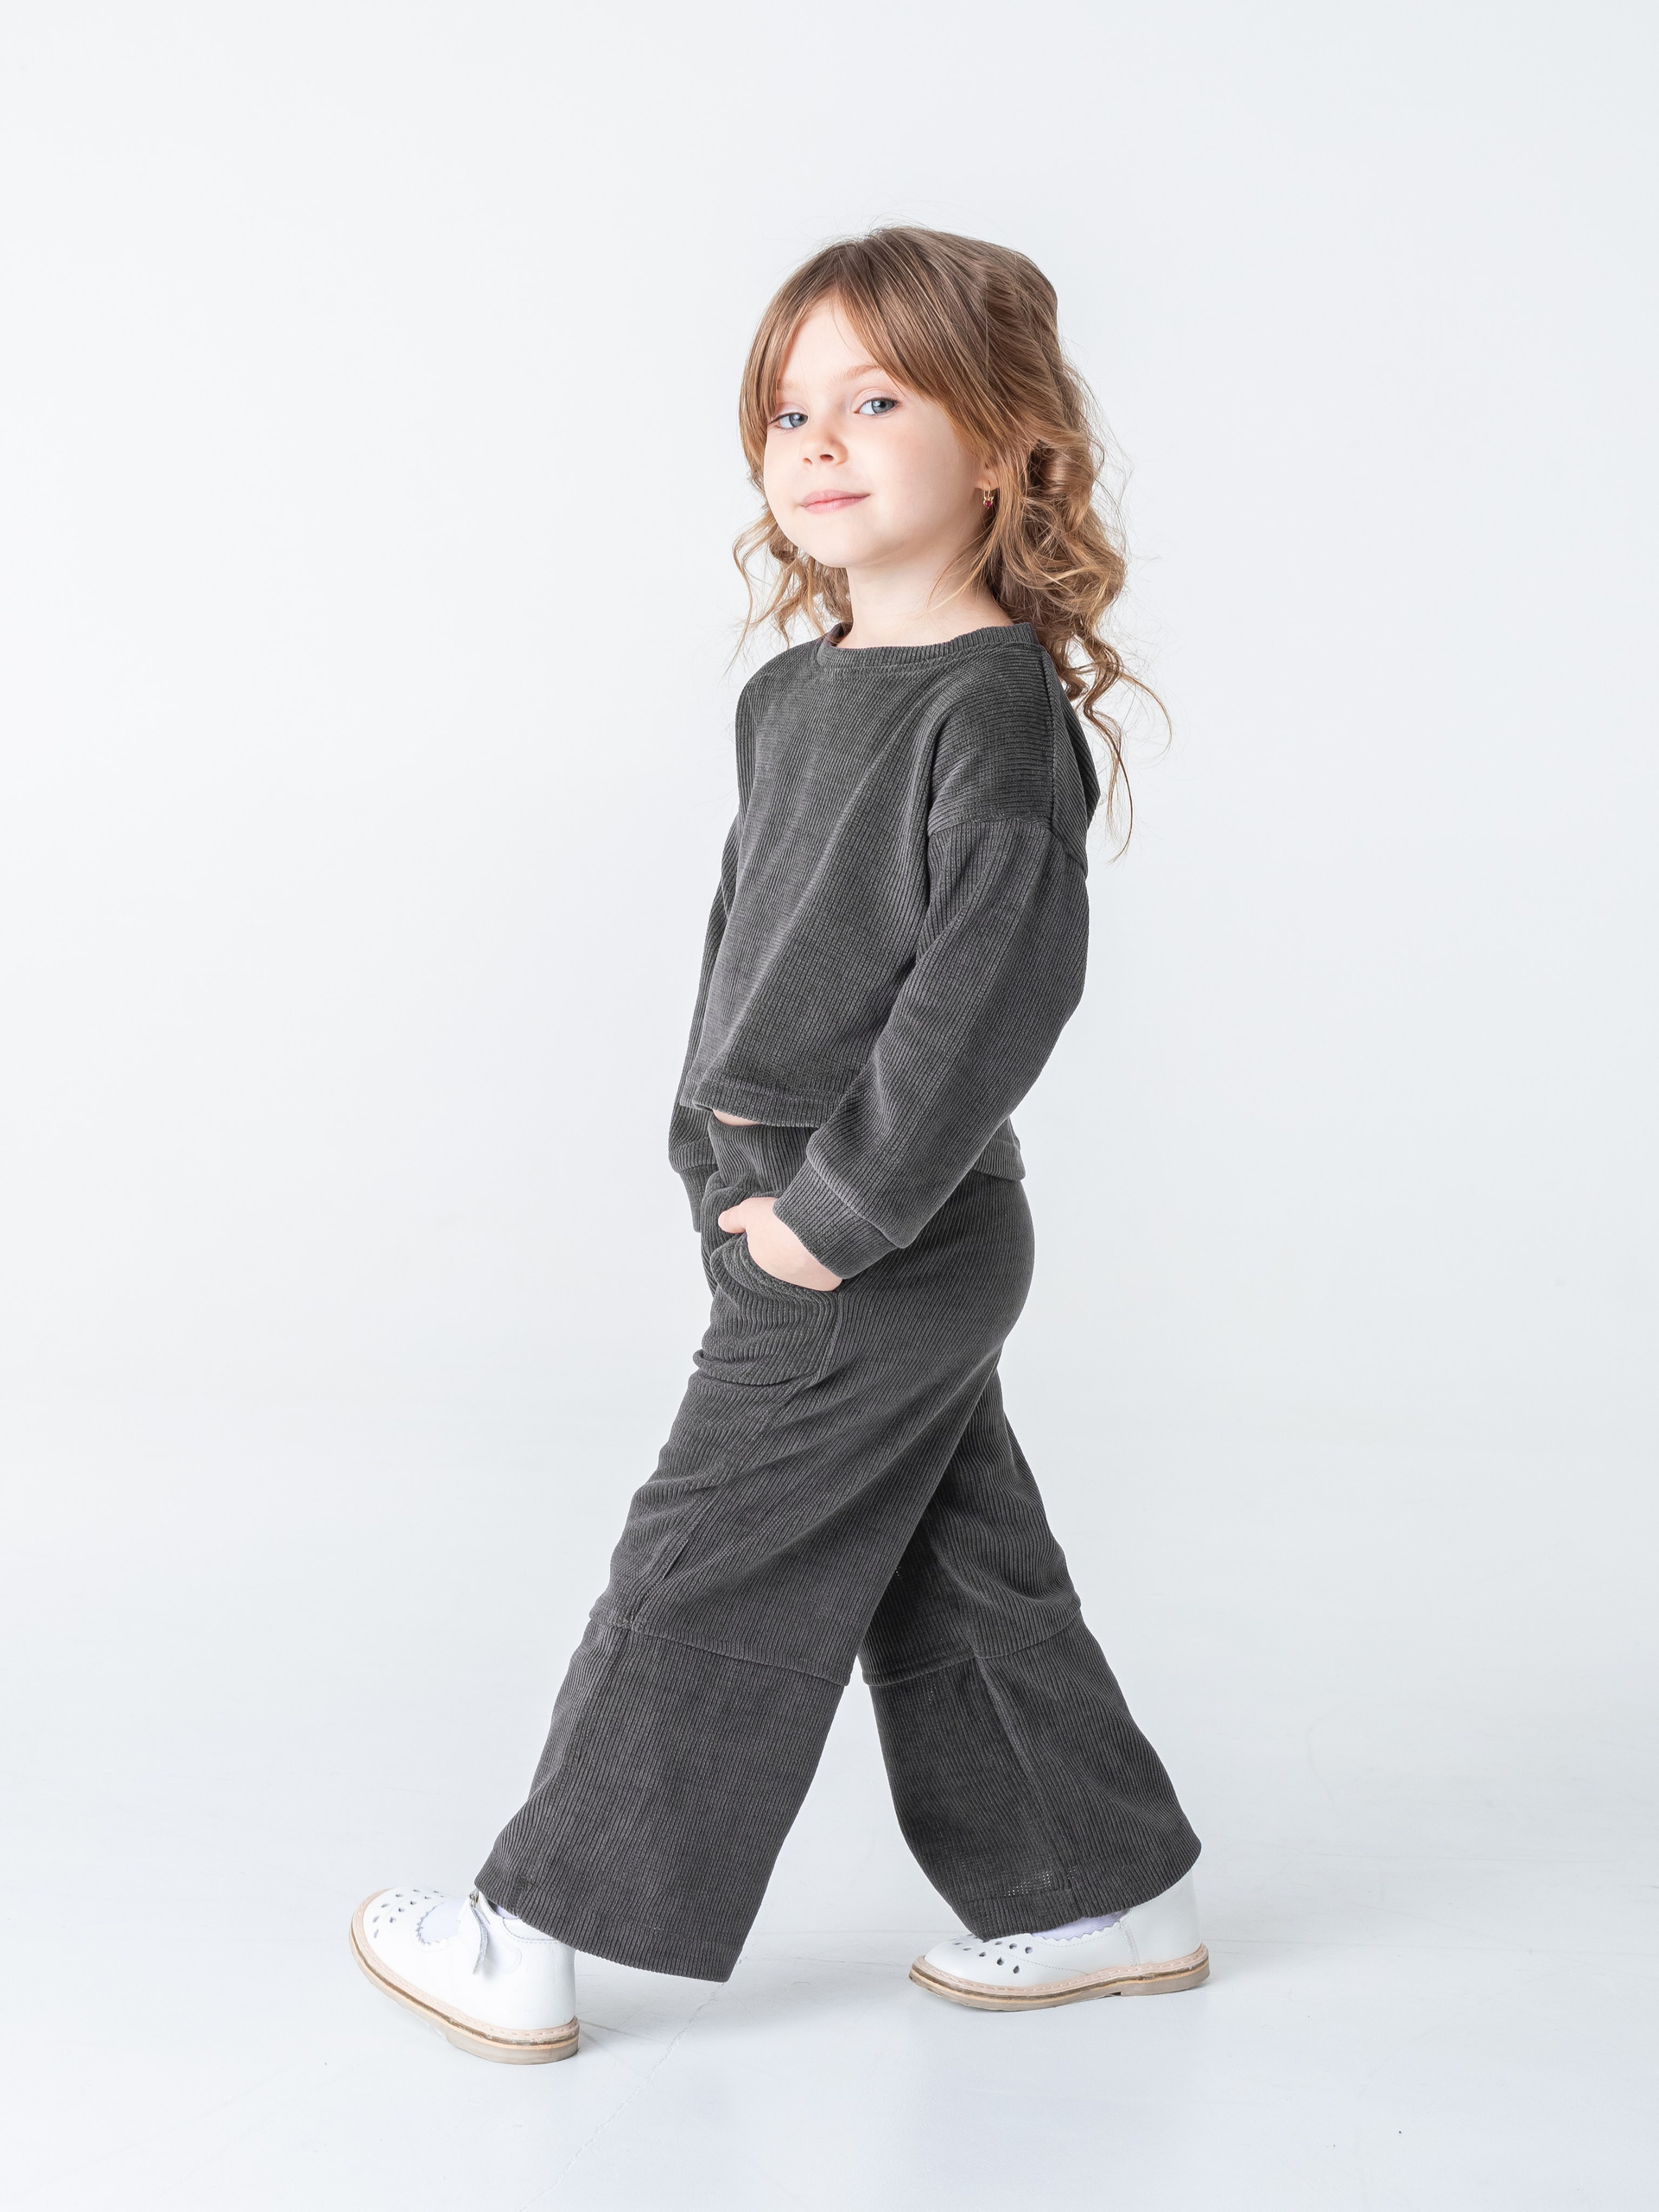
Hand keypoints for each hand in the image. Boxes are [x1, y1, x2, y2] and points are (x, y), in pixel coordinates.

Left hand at [716, 1194, 842, 1291]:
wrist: (816, 1228)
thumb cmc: (782, 1221)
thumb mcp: (751, 1211)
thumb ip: (735, 1218)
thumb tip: (722, 1223)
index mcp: (759, 1264)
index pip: (761, 1257)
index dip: (768, 1243)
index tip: (776, 1232)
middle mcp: (779, 1280)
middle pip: (782, 1265)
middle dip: (787, 1252)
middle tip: (795, 1234)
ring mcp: (803, 1285)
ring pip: (803, 1273)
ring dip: (806, 1261)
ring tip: (813, 1241)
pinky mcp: (825, 1285)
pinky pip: (824, 1277)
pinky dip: (826, 1267)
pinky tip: (828, 1253)